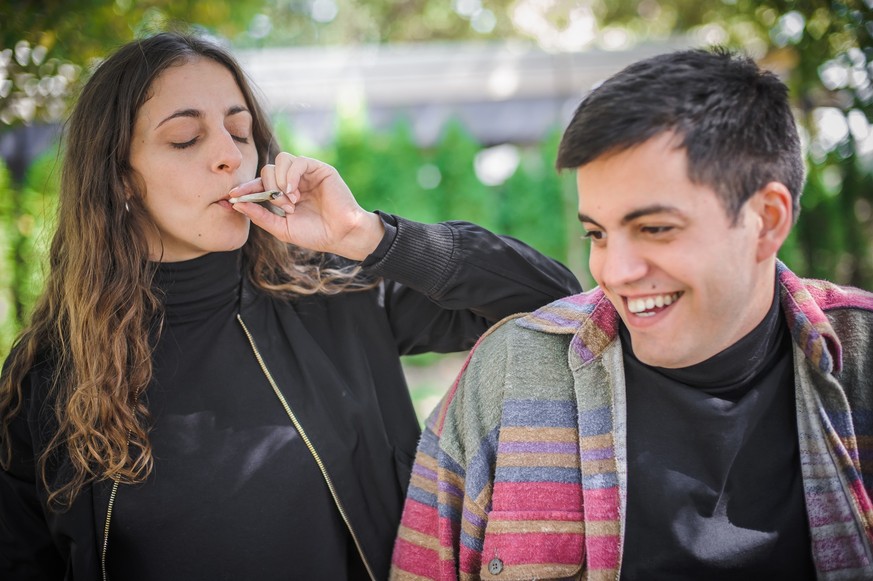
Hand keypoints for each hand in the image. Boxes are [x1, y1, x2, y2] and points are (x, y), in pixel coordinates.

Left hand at [229, 153, 383, 260]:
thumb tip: (237, 205)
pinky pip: (298, 161)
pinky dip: (291, 175)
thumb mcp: (281, 228)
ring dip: (280, 181)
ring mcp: (307, 174)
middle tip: (282, 206)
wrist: (341, 235)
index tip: (233, 196)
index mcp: (284, 194)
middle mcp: (294, 181)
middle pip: (268, 169)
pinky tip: (294, 191)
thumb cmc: (314, 234)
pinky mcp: (320, 169)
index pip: (260, 183)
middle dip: (269, 188)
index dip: (246, 187)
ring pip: (281, 160)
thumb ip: (260, 216)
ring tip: (291, 200)